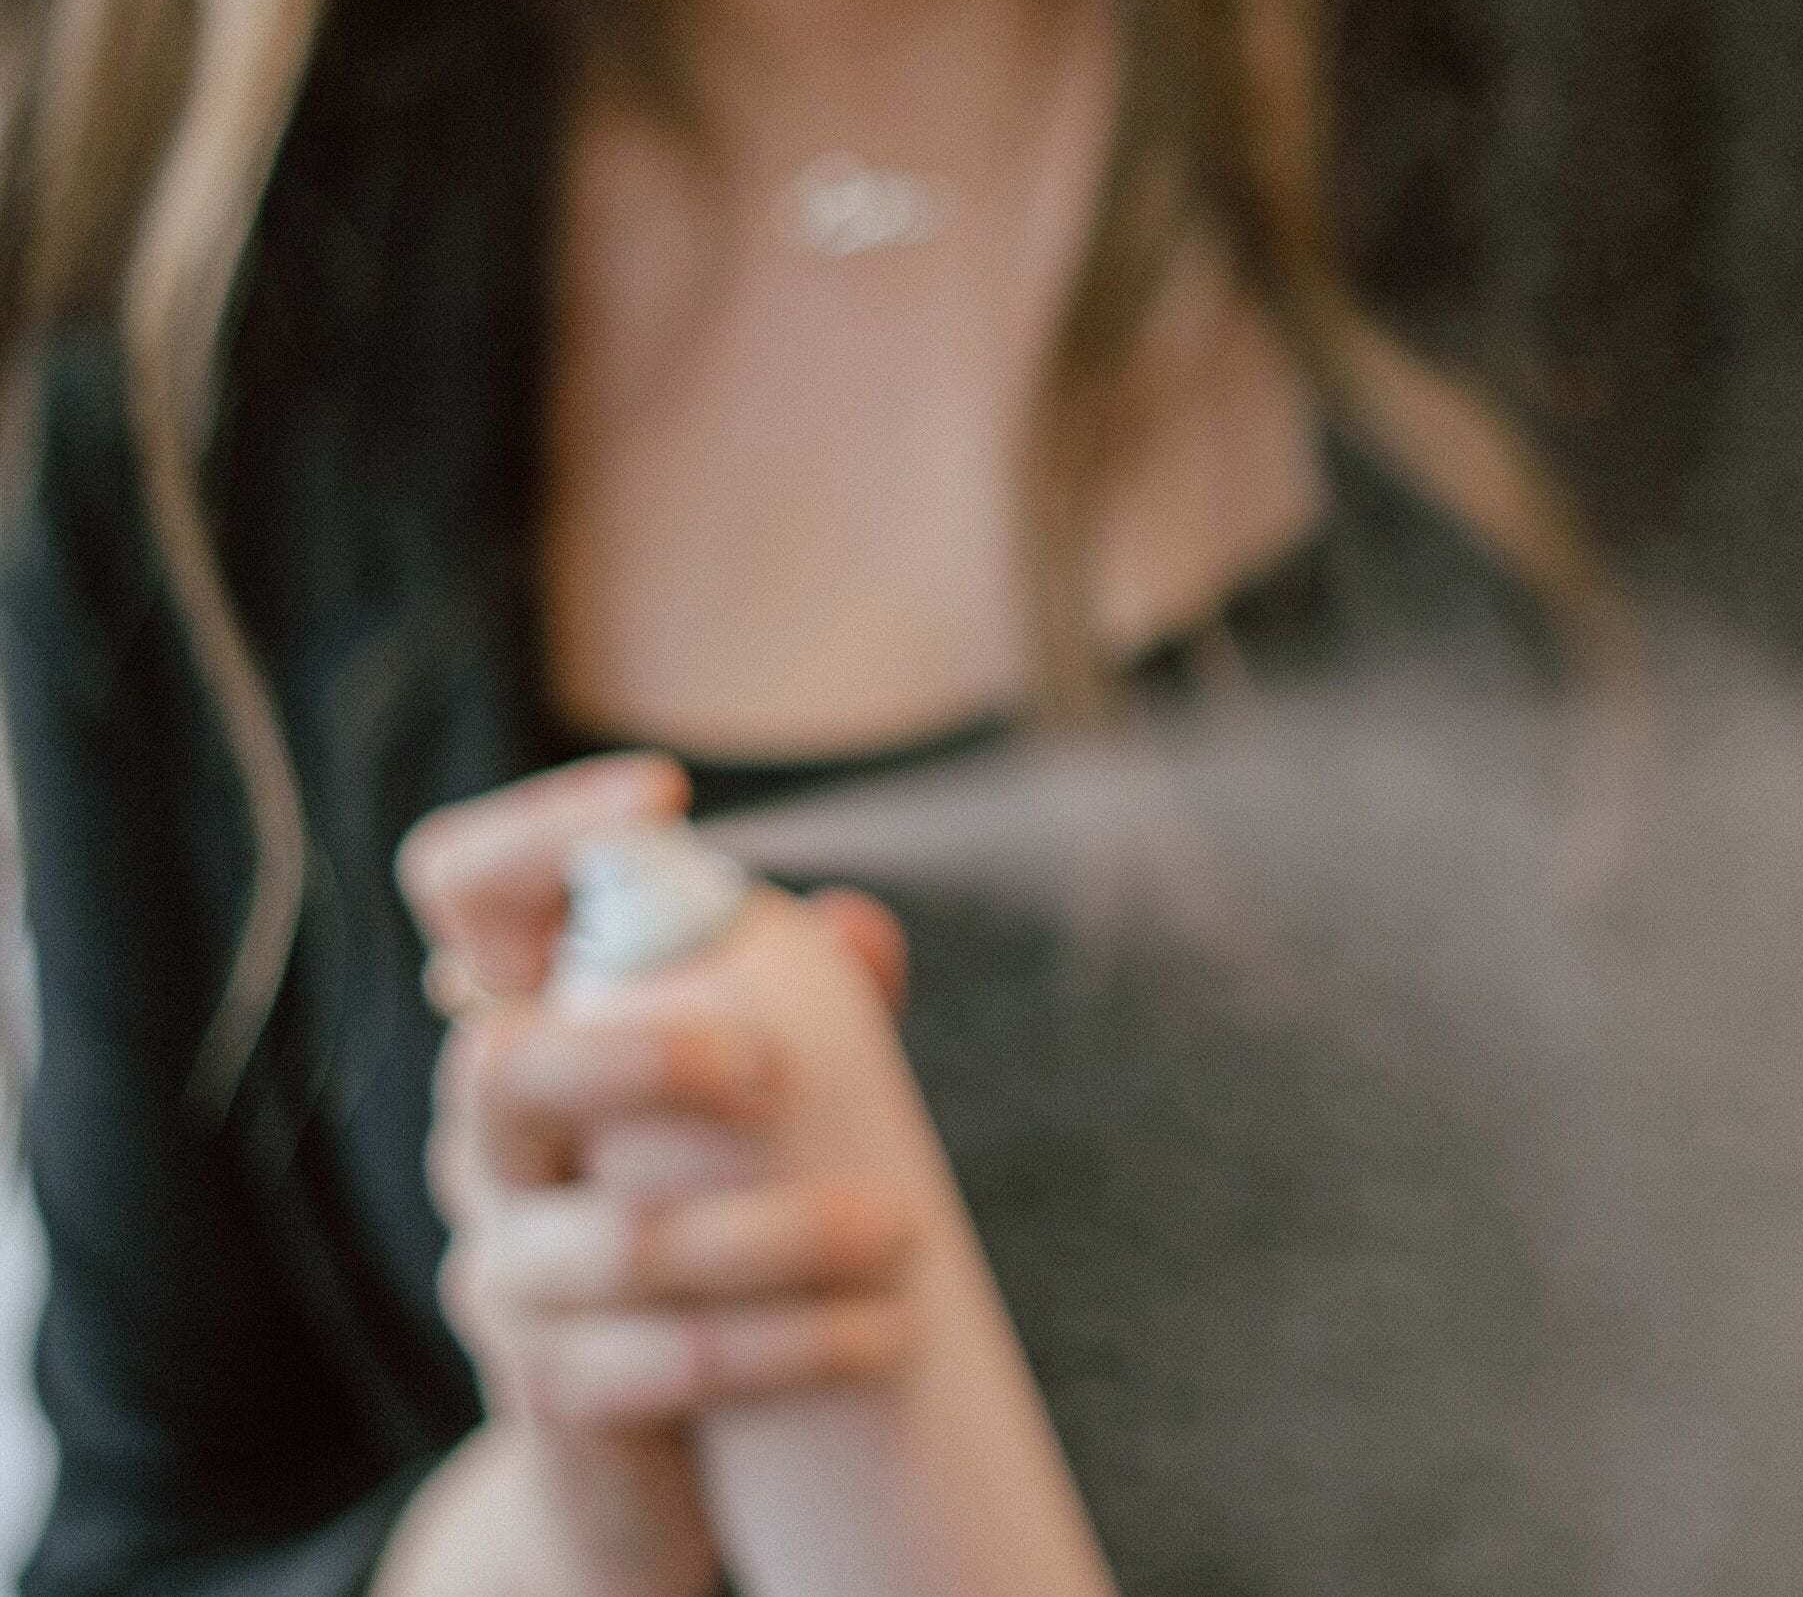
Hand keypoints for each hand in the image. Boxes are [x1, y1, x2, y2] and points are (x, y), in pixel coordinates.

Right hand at [380, 756, 917, 1596]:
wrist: (659, 1445)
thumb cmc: (717, 1214)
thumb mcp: (759, 1097)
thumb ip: (811, 1006)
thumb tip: (860, 928)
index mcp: (529, 1030)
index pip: (460, 896)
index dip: (534, 836)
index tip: (662, 796)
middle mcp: (485, 1145)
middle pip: (497, 1067)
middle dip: (640, 1055)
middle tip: (773, 1072)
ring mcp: (504, 1273)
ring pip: (617, 1243)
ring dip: (778, 1237)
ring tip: (904, 1233)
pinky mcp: (553, 1396)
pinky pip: (657, 1367)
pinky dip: (786, 1345)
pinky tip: (879, 1336)